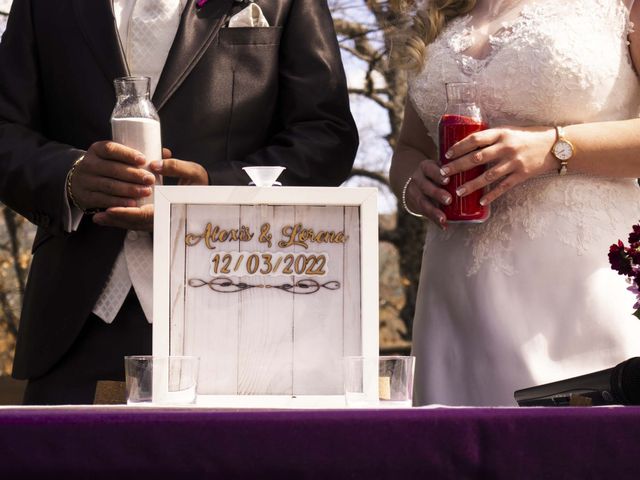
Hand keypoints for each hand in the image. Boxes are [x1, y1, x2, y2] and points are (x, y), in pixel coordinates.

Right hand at [69, 141, 155, 210]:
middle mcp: (89, 164)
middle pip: (112, 169)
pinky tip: (132, 204)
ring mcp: (85, 181)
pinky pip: (103, 200)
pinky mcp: (86, 196)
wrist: (80, 181)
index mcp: (97, 150)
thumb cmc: (107, 166)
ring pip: (109, 185)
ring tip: (146, 192)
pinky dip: (119, 202)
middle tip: (151, 179)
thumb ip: (137, 155)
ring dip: (129, 189)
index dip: (127, 154)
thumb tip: (166, 153)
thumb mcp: (115, 157)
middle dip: (133, 175)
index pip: (110, 149)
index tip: (144, 160)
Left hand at [93, 150, 208, 230]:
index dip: (128, 213)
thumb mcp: (192, 171)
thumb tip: (155, 163)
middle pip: (137, 223)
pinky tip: (108, 216)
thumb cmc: (199, 181)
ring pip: (135, 225)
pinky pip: (137, 221)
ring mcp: (160, 220)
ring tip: (99, 217)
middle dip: (117, 221)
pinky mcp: (156, 216)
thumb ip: (175, 166)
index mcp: (172, 208)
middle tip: (99, 216)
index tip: (111, 209)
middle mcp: (165, 218)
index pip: (146, 215)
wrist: (207, 192)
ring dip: (117, 222)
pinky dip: (123, 220)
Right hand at [404, 159, 451, 227]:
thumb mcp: (440, 168)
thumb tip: (479, 167)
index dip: (437, 174)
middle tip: (449, 200)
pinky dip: (435, 220)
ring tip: (443, 218)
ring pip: (423, 202)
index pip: (429, 169)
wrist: (416, 186)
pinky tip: (443, 226)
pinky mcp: (416, 206)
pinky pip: (425, 214)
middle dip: (437, 194)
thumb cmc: (437, 175)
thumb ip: (454, 168)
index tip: (447, 180)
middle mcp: (417, 179)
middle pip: (425, 186)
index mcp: (425, 167)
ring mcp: (415, 193)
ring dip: (434, 211)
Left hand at [440, 127, 557, 204]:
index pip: (475, 139)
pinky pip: (503, 187)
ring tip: (457, 191)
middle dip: (458, 166)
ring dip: (471, 185)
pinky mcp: (522, 175)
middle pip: (477, 158)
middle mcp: (506, 147)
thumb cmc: (528, 137)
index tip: (446, 154)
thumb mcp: (509, 131)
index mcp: (501, 133)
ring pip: (488, 175)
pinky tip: (481, 201)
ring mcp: (514, 162)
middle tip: (443, 173)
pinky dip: (491, 195)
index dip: (459, 147)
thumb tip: (467, 144)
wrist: (556, 146)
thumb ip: (491, 137)